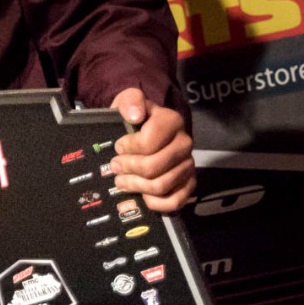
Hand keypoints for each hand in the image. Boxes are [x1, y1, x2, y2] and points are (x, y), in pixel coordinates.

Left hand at [108, 88, 194, 211]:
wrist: (147, 128)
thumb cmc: (135, 117)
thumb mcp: (129, 101)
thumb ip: (130, 101)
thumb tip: (135, 115)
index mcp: (172, 121)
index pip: (148, 143)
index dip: (127, 147)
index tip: (118, 146)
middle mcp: (185, 143)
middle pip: (153, 167)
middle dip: (127, 168)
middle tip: (114, 166)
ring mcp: (188, 165)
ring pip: (161, 186)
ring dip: (135, 186)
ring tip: (121, 180)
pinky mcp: (189, 183)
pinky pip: (175, 202)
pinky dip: (155, 203)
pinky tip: (142, 195)